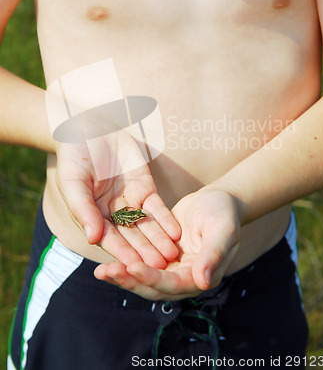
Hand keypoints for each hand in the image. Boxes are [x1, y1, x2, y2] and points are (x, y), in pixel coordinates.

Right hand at [55, 135, 180, 268]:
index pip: (109, 238)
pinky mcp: (144, 187)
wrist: (89, 127)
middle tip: (161, 267)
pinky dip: (166, 220)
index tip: (134, 267)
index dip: (122, 252)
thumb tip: (93, 238)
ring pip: (147, 225)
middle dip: (146, 251)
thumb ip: (84, 210)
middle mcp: (112, 213)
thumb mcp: (74, 182)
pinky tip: (176, 232)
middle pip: (131, 236)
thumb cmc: (74, 155)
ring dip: (159, 240)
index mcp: (93, 216)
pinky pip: (157, 207)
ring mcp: (130, 201)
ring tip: (172, 255)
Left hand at [94, 188, 241, 299]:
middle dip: (128, 280)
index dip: (151, 277)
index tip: (131, 267)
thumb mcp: (222, 230)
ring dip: (122, 275)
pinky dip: (125, 261)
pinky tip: (106, 256)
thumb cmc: (224, 213)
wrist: (219, 200)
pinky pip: (141, 262)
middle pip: (152, 286)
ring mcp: (171, 269)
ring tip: (99, 270)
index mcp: (200, 277)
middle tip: (103, 272)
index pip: (172, 284)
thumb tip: (203, 282)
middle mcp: (183, 278)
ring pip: (143, 278)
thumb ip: (213, 255)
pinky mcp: (160, 256)